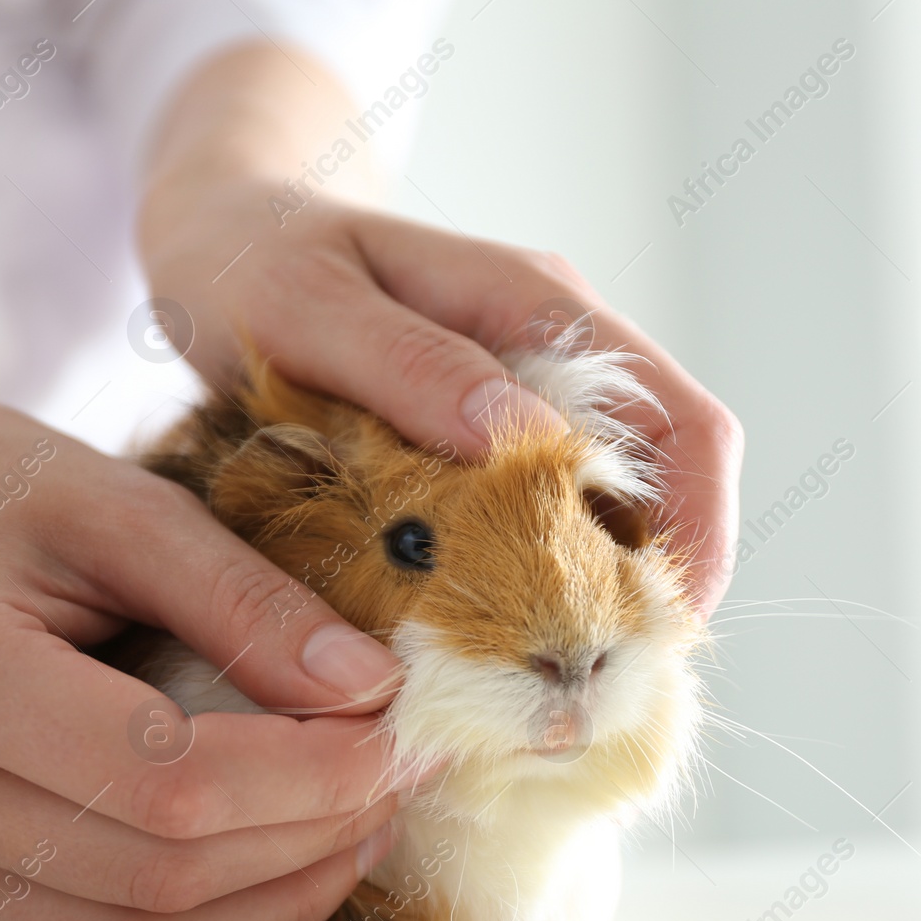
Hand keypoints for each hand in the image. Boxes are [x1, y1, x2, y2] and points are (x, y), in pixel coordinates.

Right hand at [0, 385, 406, 920]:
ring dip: (275, 896)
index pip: (164, 773)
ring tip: (362, 821)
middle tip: (401, 772)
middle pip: (158, 868)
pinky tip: (284, 859)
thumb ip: (244, 598)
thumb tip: (368, 691)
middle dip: (311, 833)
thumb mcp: (123, 503)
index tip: (399, 731)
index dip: (308, 772)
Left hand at [140, 176, 743, 617]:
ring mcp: (524, 392)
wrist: (221, 238)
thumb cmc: (252, 262)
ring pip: (611, 504)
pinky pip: (542, 511)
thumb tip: (525, 440)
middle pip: (669, 477)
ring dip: (601, 590)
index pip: (683, 422)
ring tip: (551, 672)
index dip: (699, 533)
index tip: (659, 633)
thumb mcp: (305, 304)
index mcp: (538, 304)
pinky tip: (497, 631)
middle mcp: (554, 349)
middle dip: (657, 582)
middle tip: (599, 682)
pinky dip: (538, 575)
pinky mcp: (482, 433)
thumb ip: (407, 363)